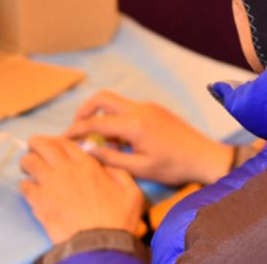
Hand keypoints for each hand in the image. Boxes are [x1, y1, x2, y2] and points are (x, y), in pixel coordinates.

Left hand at [19, 136, 143, 243]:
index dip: (57, 140)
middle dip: (36, 144)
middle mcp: (65, 168)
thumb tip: (106, 166)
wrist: (98, 244)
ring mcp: (49, 184)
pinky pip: (24, 186)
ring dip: (28, 163)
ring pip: (29, 162)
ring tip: (29, 169)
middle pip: (42, 145)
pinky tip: (31, 190)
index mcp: (87, 164)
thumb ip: (119, 173)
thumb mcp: (131, 192)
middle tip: (35, 149)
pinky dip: (25, 186)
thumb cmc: (117, 218)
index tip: (55, 145)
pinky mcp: (38, 202)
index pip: (65, 141)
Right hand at [65, 91, 233, 185]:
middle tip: (75, 129)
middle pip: (101, 98)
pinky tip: (122, 141)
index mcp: (134, 124)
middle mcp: (139, 109)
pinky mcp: (155, 109)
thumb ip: (110, 158)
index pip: (94, 122)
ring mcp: (148, 106)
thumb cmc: (173, 167)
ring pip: (115, 102)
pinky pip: (128, 108)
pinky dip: (117, 119)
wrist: (205, 157)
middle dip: (84, 111)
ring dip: (102, 116)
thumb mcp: (140, 168)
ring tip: (104, 143)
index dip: (75, 130)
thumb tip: (86, 149)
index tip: (62, 138)